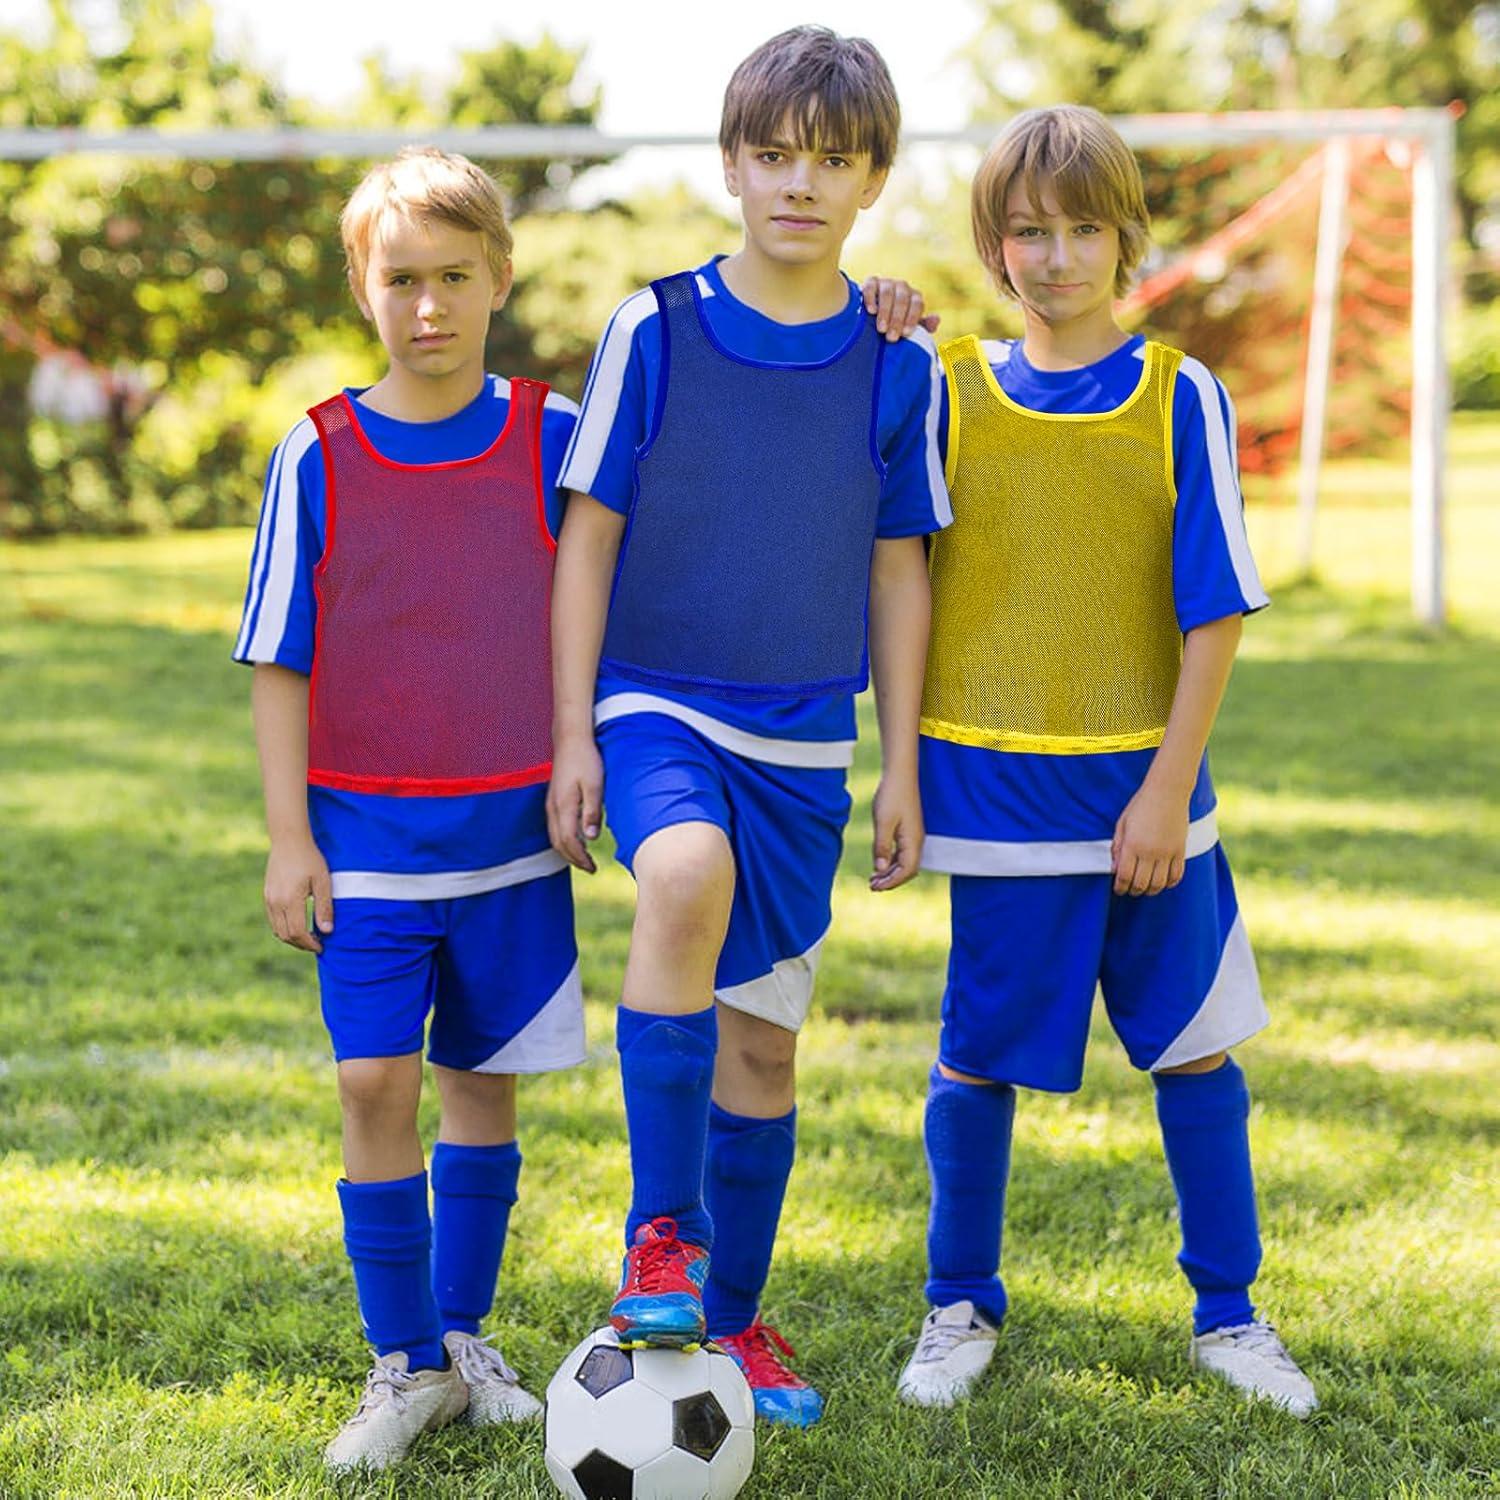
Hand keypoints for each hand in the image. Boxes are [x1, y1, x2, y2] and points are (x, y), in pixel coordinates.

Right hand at [264, 834, 332, 952]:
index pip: (297, 932)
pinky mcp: (267, 895)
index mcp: (290, 900)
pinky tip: (298, 923)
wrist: (289, 840)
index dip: (309, 943)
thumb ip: (324, 907)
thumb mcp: (323, 882)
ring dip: (292, 937)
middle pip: (285, 935)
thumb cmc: (310, 859)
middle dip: (301, 944)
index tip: (321, 946)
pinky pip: (273, 919)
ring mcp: (269, 899)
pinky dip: (284, 927)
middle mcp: (275, 902)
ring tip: (309, 936)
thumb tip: (327, 931)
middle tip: (316, 944)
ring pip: (277, 929)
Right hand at [547, 732, 603, 873]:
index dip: (580, 858)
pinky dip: (564, 839)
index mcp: (563, 806)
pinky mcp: (552, 799)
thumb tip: (591, 838)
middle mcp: (553, 808)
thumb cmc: (586, 761)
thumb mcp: (595, 786)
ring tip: (584, 859)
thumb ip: (592, 812)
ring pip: (554, 836)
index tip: (593, 867)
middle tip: (590, 868)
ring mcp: (550, 803)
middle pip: (558, 843)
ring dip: (567, 851)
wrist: (571, 740)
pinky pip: (554, 827)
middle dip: (573, 859)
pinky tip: (576, 839)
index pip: (569, 841)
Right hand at [861, 276, 940, 340]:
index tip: (906, 333)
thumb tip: (936, 320)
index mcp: (914, 297)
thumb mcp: (908, 326)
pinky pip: (871, 286)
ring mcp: (886, 283)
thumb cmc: (894, 323)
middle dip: (897, 319)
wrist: (872, 316)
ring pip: (888, 293)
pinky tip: (871, 311)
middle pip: (902, 299)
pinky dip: (871, 298)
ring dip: (885, 311)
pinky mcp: (871, 282)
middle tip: (891, 337)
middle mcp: (902, 287)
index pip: (917, 304)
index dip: (912, 318)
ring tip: (881, 329)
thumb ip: (923, 325)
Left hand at [871, 773, 923, 890]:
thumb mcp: (883, 822)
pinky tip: (879, 864)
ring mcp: (913, 836)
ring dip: (890, 873)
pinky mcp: (908, 831)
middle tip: (872, 886)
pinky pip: (902, 854)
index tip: (876, 887)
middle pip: (907, 870)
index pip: (907, 871)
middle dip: (891, 880)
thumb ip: (881, 846)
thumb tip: (879, 869)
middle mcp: (916, 841)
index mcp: (913, 841)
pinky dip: (891, 862)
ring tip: (873, 879)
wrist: (900, 776)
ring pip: (904, 863)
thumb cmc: (892, 796)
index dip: (892, 882)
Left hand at [1111, 783, 1189, 895]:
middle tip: (1129, 890)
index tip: (1118, 889)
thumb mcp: (1122, 824)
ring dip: (1150, 890)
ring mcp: (1167, 852)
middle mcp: (1150, 852)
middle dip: (1133, 891)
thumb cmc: (1141, 805)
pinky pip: (1176, 876)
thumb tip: (1115, 870)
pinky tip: (1162, 882)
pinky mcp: (1181, 851)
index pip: (1125, 876)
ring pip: (1159, 884)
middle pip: (1141, 884)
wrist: (1168, 792)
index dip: (1120, 887)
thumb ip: (1117, 848)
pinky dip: (1169, 884)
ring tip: (1144, 888)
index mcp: (1132, 844)